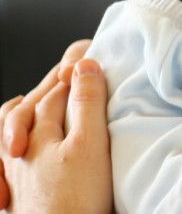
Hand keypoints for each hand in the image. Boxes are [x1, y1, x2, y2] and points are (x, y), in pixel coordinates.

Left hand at [0, 45, 111, 213]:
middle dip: (51, 89)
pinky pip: (6, 159)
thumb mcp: (90, 144)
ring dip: (25, 114)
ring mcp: (16, 173)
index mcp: (39, 132)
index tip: (92, 62)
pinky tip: (22, 149)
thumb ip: (87, 104)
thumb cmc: (76, 200)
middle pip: (32, 108)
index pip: (57, 92)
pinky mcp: (18, 194)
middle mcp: (20, 150)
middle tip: (71, 73)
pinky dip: (14, 144)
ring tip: (36, 103)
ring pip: (11, 131)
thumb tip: (85, 65)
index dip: (75, 75)